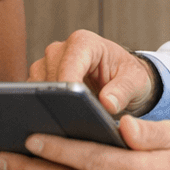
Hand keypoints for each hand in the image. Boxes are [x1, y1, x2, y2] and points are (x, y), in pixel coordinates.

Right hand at [30, 30, 156, 115]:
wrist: (120, 76)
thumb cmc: (127, 75)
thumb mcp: (136, 81)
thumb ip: (123, 90)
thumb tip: (107, 104)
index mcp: (83, 42)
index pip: (68, 66)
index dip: (67, 90)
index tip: (72, 112)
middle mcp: (60, 49)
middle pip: (48, 79)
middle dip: (58, 103)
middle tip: (70, 126)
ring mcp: (46, 64)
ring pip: (36, 89)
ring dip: (49, 107)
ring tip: (66, 126)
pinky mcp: (39, 80)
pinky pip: (34, 97)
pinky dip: (43, 110)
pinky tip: (57, 125)